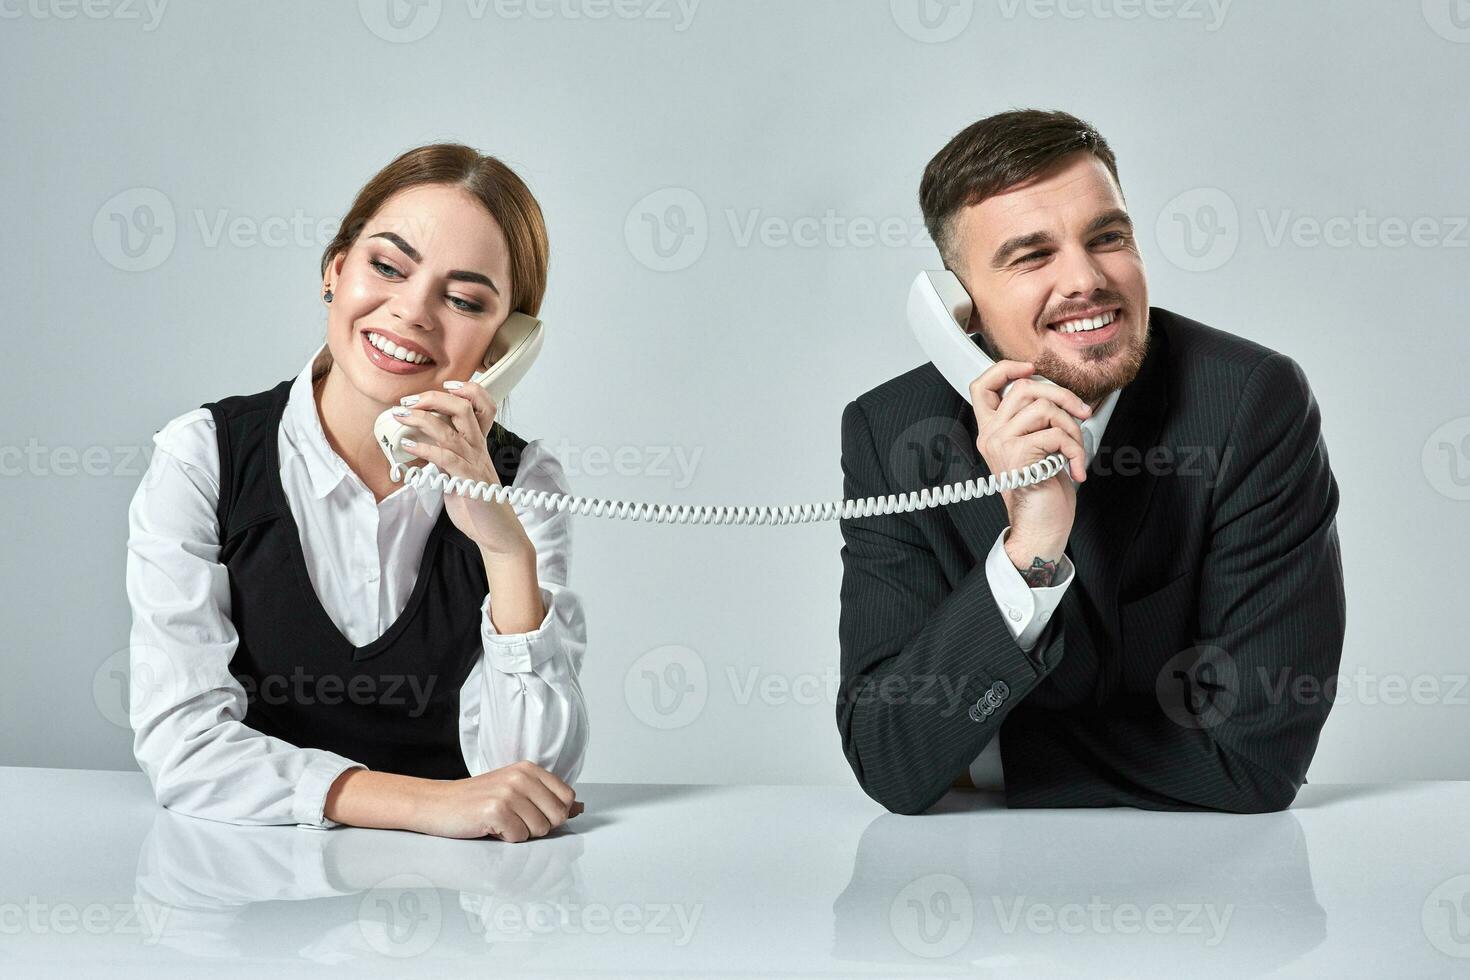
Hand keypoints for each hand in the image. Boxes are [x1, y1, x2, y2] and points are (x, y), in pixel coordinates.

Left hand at [393, 381, 529, 559]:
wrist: (496, 532)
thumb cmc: (478, 504)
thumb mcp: (459, 475)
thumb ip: (445, 458)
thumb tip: (421, 448)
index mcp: (478, 444)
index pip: (481, 405)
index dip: (465, 389)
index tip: (440, 387)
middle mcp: (478, 449)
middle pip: (462, 408)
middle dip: (433, 398)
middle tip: (408, 401)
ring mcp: (475, 464)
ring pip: (449, 430)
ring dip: (420, 420)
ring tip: (399, 416)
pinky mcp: (469, 481)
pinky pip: (447, 459)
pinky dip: (425, 450)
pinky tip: (409, 447)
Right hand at [415, 760, 582, 841]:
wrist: (437, 804)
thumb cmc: (476, 800)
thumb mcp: (516, 791)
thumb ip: (548, 799)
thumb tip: (580, 807)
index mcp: (529, 769)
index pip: (567, 798)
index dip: (553, 814)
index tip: (532, 813)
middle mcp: (522, 777)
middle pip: (557, 817)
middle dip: (538, 827)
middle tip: (514, 820)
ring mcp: (509, 793)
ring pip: (539, 830)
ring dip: (520, 834)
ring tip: (500, 822)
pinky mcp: (496, 811)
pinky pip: (519, 838)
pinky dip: (505, 839)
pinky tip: (490, 827)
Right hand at [968, 360, 1091, 564]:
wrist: (1041, 527)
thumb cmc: (1043, 491)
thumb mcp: (1038, 448)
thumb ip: (1038, 421)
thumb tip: (1063, 396)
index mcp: (991, 431)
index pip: (983, 386)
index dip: (1006, 369)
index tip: (1030, 369)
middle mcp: (991, 435)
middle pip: (1025, 387)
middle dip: (1063, 395)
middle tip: (1081, 414)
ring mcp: (1001, 444)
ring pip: (1044, 408)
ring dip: (1072, 427)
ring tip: (1075, 452)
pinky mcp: (1018, 454)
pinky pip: (1057, 434)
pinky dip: (1076, 450)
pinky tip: (1076, 470)